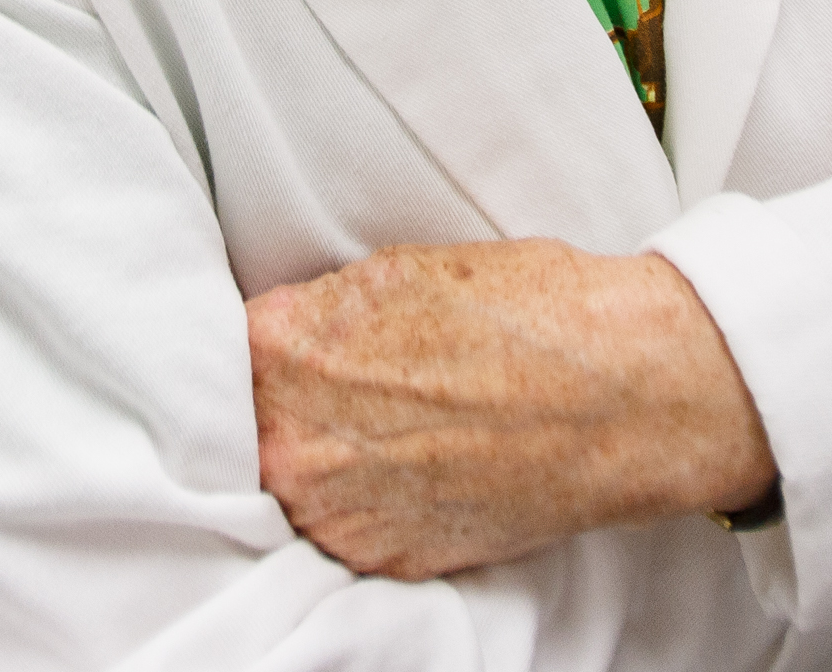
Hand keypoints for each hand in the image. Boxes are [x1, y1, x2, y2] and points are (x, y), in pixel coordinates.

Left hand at [249, 241, 770, 579]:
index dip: (235, 347)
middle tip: (324, 385)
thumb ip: (313, 311)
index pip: (206, 353)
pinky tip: (407, 464)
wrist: (624, 394)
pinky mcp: (384, 561)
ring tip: (375, 425)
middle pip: (238, 429)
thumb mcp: (397, 271)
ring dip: (311, 459)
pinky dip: (359, 502)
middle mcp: (293, 447)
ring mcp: (337, 515)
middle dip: (269, 407)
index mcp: (282, 355)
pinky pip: (339, 528)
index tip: (254, 348)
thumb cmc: (527, 316)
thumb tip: (272, 333)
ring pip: (286, 485)